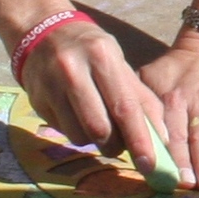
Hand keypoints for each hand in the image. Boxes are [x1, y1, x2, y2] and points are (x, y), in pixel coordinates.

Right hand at [16, 18, 170, 182]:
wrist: (43, 33)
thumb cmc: (92, 52)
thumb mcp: (119, 64)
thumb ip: (141, 98)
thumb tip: (163, 138)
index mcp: (102, 57)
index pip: (125, 106)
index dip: (140, 139)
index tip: (150, 165)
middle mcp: (73, 70)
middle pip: (99, 128)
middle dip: (115, 146)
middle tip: (121, 145)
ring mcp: (50, 85)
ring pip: (79, 135)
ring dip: (95, 141)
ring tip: (99, 125)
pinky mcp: (35, 100)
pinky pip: (63, 132)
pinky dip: (76, 132)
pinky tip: (77, 115)